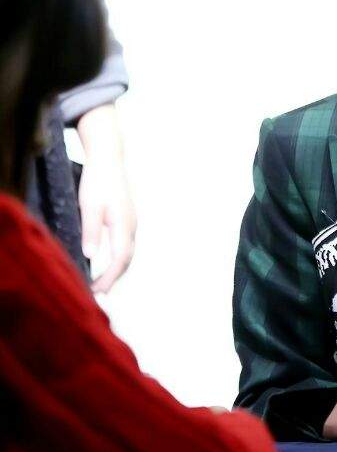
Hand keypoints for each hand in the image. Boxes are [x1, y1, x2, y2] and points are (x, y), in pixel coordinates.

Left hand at [77, 104, 135, 293]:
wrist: (109, 160)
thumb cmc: (97, 182)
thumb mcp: (89, 206)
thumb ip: (91, 231)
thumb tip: (90, 256)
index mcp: (123, 225)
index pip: (120, 259)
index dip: (109, 277)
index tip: (97, 291)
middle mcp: (132, 226)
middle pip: (127, 259)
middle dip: (114, 278)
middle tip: (99, 292)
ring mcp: (132, 222)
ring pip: (128, 252)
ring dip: (117, 269)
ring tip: (102, 281)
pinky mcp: (128, 218)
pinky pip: (126, 244)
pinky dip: (119, 258)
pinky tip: (108, 261)